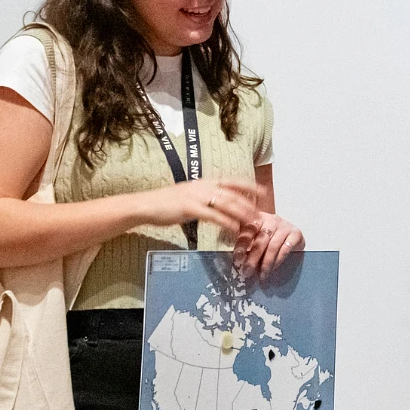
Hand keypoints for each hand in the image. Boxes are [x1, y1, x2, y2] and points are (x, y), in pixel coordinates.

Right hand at [140, 178, 262, 235]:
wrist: (146, 205)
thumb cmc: (166, 203)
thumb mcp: (189, 196)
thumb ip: (204, 199)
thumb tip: (217, 206)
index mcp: (204, 182)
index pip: (232, 181)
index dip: (249, 185)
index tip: (263, 191)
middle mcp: (203, 186)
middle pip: (233, 194)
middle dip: (249, 204)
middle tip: (260, 215)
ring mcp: (197, 196)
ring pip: (226, 204)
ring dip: (242, 213)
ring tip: (252, 222)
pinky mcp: (190, 208)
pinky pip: (213, 215)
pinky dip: (226, 222)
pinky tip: (234, 228)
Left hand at [235, 212, 304, 274]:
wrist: (292, 233)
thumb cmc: (270, 238)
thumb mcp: (257, 237)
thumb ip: (248, 246)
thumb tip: (238, 263)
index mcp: (258, 218)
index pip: (248, 232)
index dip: (241, 246)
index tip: (237, 260)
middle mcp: (272, 220)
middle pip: (260, 240)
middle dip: (253, 258)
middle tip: (247, 272)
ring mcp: (285, 226)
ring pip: (273, 246)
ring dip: (266, 263)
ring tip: (262, 276)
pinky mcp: (296, 234)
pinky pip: (285, 249)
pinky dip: (278, 261)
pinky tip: (273, 269)